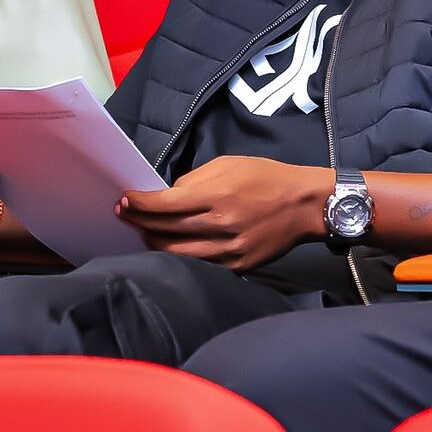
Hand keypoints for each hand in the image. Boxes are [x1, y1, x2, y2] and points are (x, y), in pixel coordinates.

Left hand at [117, 156, 329, 270]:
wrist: (306, 205)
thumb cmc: (268, 178)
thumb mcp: (229, 164)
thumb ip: (194, 180)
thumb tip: (167, 195)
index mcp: (218, 195)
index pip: (164, 204)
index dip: (139, 204)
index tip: (125, 200)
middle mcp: (221, 224)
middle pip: (164, 230)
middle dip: (139, 222)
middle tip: (126, 215)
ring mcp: (229, 250)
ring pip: (176, 253)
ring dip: (153, 242)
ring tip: (144, 232)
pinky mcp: (237, 266)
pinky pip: (198, 265)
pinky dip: (179, 256)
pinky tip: (169, 247)